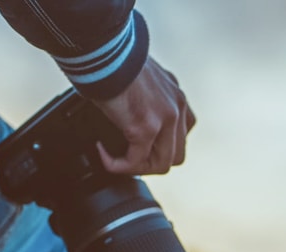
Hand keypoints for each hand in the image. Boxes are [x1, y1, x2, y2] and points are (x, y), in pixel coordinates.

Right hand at [91, 57, 195, 174]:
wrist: (103, 50)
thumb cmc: (111, 60)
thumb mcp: (137, 79)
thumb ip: (142, 98)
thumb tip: (128, 114)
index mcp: (176, 95)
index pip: (183, 133)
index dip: (161, 147)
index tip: (139, 147)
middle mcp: (178, 106)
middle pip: (176, 154)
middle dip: (151, 162)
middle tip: (126, 158)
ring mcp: (166, 118)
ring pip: (161, 164)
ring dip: (136, 167)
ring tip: (114, 159)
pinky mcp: (146, 127)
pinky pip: (135, 161)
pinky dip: (117, 164)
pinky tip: (103, 153)